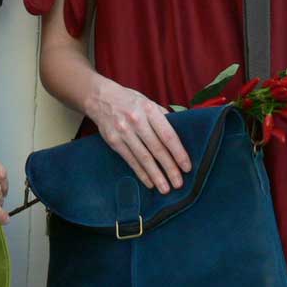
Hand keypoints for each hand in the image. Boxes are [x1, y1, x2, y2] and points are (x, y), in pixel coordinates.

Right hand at [87, 77, 191, 193]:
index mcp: (149, 109)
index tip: (187, 167)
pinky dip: (140, 172)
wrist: (100, 97)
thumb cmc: (129, 101)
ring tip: (165, 188)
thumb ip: (163, 117)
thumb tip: (181, 132)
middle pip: (157, 149)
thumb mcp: (148, 102)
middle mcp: (136, 120)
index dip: (178, 153)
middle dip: (169, 168)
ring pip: (143, 157)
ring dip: (155, 175)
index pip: (167, 135)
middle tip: (178, 183)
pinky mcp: (113, 140)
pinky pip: (130, 159)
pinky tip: (149, 182)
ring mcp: (123, 131)